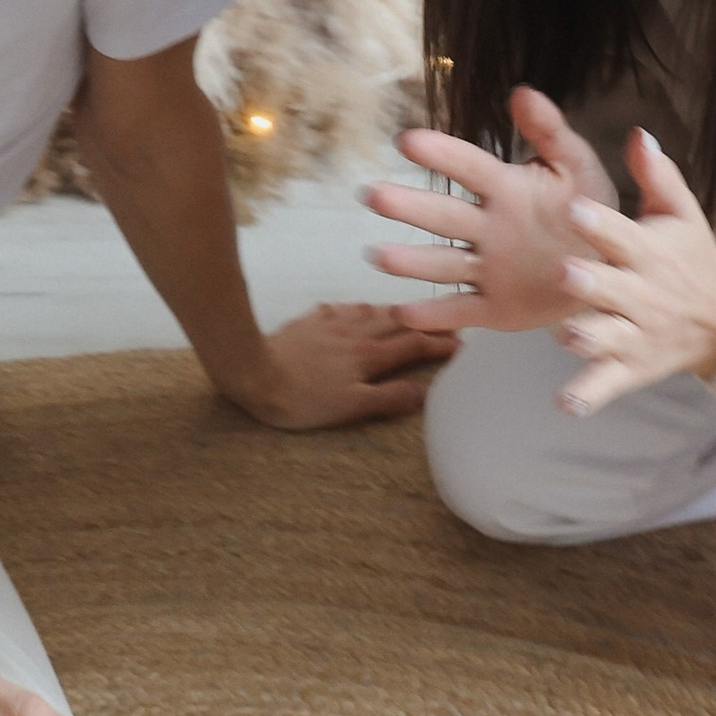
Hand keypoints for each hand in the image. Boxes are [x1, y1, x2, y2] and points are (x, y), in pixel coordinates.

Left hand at [218, 301, 453, 429]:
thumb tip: (426, 392)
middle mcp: (356, 334)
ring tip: (409, 312)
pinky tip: (355, 309)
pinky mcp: (308, 321)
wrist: (254, 372)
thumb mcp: (350, 407)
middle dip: (424, 321)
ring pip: (371, 312)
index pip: (413, 346)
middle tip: (446, 318)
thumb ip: (389, 397)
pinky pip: (340, 309)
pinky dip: (356, 308)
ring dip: (395, 311)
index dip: (439, 343)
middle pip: (398, 323)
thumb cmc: (303, 399)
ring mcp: (331, 324)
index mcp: (370, 356)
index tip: (462, 341)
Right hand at [363, 88, 622, 334]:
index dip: (441, 153)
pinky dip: (434, 315)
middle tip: (374, 195)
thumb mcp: (578, 166)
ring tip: (379, 255)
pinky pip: (461, 310)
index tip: (407, 140)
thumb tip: (522, 92)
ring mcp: (488, 268)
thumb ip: (551, 132)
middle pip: (444, 216)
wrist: (609, 270)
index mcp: (506, 189)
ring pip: (444, 263)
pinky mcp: (495, 307)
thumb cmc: (589, 210)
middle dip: (409, 206)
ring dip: (412, 261)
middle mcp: (487, 228)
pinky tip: (402, 312)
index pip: (468, 166)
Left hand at [554, 131, 715, 413]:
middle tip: (565, 273)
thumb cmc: (691, 257)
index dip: (600, 224)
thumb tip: (639, 133)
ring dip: (588, 339)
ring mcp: (635, 335)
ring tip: (567, 336)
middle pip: (613, 289)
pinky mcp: (630, 368)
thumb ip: (657, 176)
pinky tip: (566, 403)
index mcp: (649, 252)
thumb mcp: (681, 214)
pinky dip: (589, 395)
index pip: (622, 234)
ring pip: (608, 338)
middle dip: (590, 283)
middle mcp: (641, 294)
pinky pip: (608, 384)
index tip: (576, 208)